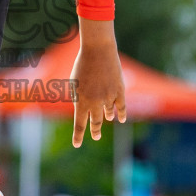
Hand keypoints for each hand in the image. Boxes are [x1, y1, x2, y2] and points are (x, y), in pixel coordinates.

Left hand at [70, 18, 125, 146]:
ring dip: (107, 116)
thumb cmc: (82, 65)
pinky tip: (120, 119)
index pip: (80, 124)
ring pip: (108, 113)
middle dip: (95, 131)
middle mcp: (95, 102)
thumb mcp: (74, 82)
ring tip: (107, 118)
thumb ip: (79, 98)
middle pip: (95, 122)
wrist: (98, 51)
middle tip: (96, 137)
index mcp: (81, 101)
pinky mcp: (119, 91)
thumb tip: (85, 109)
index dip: (78, 136)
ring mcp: (108, 98)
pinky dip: (121, 114)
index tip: (77, 144)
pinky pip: (121, 107)